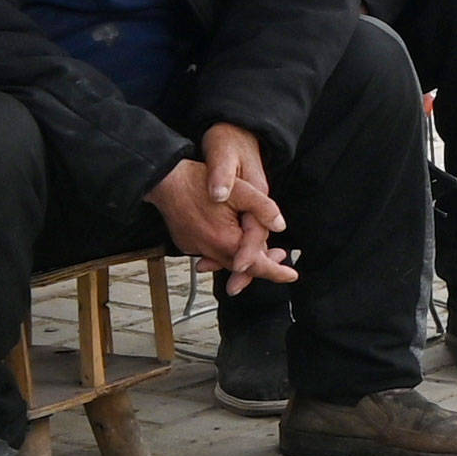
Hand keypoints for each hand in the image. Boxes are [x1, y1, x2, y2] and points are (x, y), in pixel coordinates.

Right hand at [149, 124, 292, 285]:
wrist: (164, 179)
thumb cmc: (199, 181)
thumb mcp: (241, 190)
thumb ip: (263, 209)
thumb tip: (280, 226)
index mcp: (226, 241)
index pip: (257, 266)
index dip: (277, 271)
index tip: (292, 276)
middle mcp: (209, 250)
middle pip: (243, 268)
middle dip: (264, 265)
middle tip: (282, 257)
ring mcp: (195, 248)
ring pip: (227, 261)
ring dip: (245, 258)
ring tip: (262, 251)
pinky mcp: (187, 243)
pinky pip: (211, 253)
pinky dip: (225, 251)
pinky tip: (233, 241)